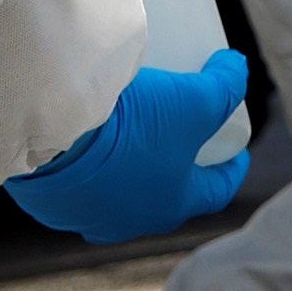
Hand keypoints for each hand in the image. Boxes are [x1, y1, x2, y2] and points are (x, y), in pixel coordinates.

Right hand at [3, 51, 253, 242]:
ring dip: (134, 168)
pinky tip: (91, 146)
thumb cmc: (134, 126)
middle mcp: (134, 221)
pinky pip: (82, 186)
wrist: (56, 137)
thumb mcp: (194, 99)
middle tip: (183, 133)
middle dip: (179, 165)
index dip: (230, 167)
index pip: (216, 190)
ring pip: (123, 192)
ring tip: (134, 135)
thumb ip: (225, 85)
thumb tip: (235, 69)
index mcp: (174, 205)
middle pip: (168, 192)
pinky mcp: (56, 206)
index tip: (235, 148)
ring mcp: (92, 217)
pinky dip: (92, 168)